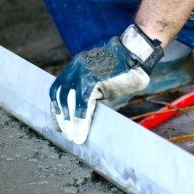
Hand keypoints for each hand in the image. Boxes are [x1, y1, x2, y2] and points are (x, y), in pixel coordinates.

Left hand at [50, 25, 163, 143]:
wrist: (137, 56)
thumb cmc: (124, 69)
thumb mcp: (101, 78)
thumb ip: (91, 89)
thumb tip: (82, 110)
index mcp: (76, 66)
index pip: (58, 89)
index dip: (56, 107)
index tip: (59, 122)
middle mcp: (76, 68)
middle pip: (61, 96)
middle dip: (61, 117)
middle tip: (65, 132)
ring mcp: (84, 72)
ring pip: (71, 102)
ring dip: (71, 122)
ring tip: (73, 137)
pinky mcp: (93, 80)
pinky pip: (83, 104)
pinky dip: (81, 121)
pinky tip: (81, 132)